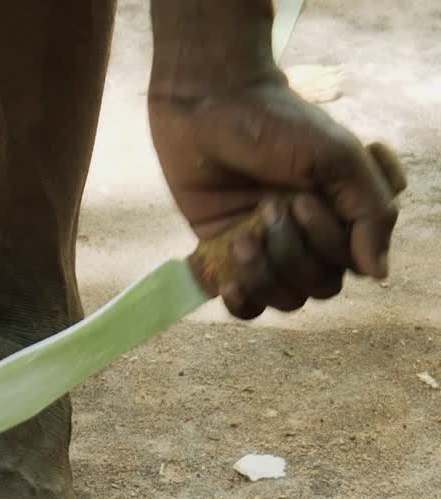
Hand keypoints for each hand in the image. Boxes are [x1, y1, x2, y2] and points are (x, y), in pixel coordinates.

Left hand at [149, 80, 406, 318]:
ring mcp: (270, 247)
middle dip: (295, 252)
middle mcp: (312, 235)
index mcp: (344, 213)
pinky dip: (243, 303)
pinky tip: (231, 285)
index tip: (303, 197)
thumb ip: (372, 212)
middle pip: (321, 285)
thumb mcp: (339, 157)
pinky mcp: (227, 253)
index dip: (330, 243)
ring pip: (287, 298)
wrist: (209, 106)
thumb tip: (378, 273)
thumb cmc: (278, 122)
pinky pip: (247, 304)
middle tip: (270, 205)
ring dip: (266, 272)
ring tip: (243, 235)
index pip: (355, 264)